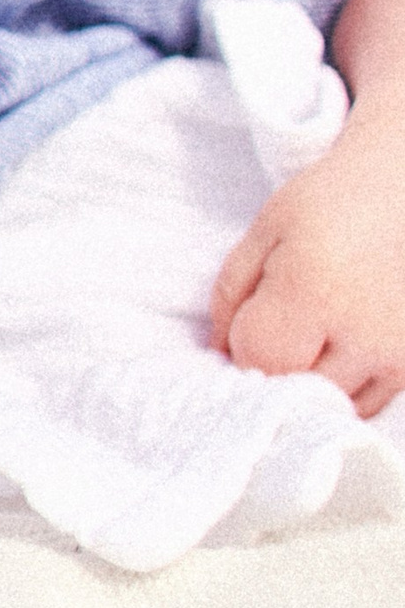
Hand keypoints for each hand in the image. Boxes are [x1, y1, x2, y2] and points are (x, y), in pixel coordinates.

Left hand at [211, 119, 404, 412]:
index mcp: (314, 288)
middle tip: (285, 324)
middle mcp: (362, 330)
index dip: (243, 343)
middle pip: (293, 387)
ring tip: (318, 330)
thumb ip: (231, 294)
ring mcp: (396, 353)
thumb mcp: (265, 231)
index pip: (259, 357)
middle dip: (274, 365)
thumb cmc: (329, 204)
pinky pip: (366, 403)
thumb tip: (219, 353)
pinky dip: (346, 384)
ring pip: (330, 403)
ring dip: (311, 378)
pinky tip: (344, 343)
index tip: (253, 317)